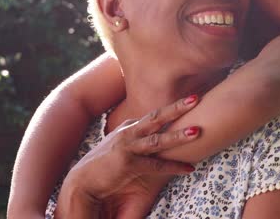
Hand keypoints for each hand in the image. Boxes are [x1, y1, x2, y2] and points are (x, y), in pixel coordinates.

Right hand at [55, 95, 200, 217]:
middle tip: (196, 98)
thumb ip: (134, 139)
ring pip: (158, 139)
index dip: (172, 107)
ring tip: (197, 131)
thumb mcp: (118, 146)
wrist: (82, 182)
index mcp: (128, 127)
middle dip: (177, 107)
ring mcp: (128, 147)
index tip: (189, 100)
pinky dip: (174, 166)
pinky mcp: (128, 163)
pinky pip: (156, 165)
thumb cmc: (102, 165)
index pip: (154, 115)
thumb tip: (149, 136)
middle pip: (157, 117)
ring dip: (179, 135)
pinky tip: (189, 167)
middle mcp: (129, 132)